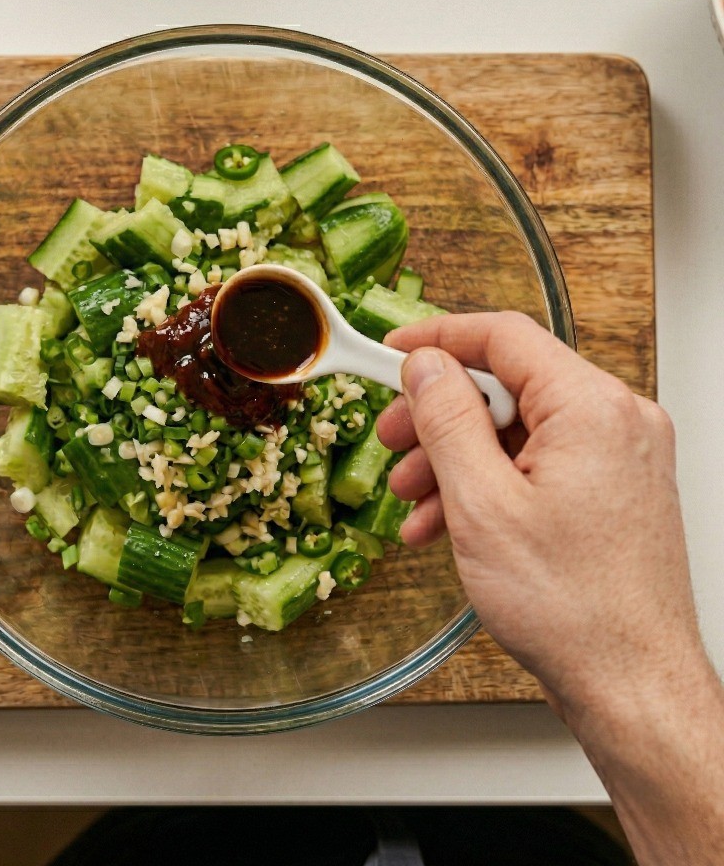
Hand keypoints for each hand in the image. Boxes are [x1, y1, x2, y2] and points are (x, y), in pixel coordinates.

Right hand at [375, 311, 698, 722]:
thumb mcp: (482, 504)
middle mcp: (616, 421)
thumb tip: (427, 366)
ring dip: (456, 458)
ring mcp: (618, 457)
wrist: (631, 686)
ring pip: (516, 430)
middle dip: (439, 415)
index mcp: (592, 409)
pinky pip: (537, 465)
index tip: (393, 350)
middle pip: (507, 386)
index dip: (437, 338)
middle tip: (393, 439)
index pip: (504, 337)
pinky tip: (449, 522)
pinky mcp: (611, 490)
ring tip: (415, 499)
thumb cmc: (573, 609)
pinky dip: (488, 485)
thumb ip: (447, 420)